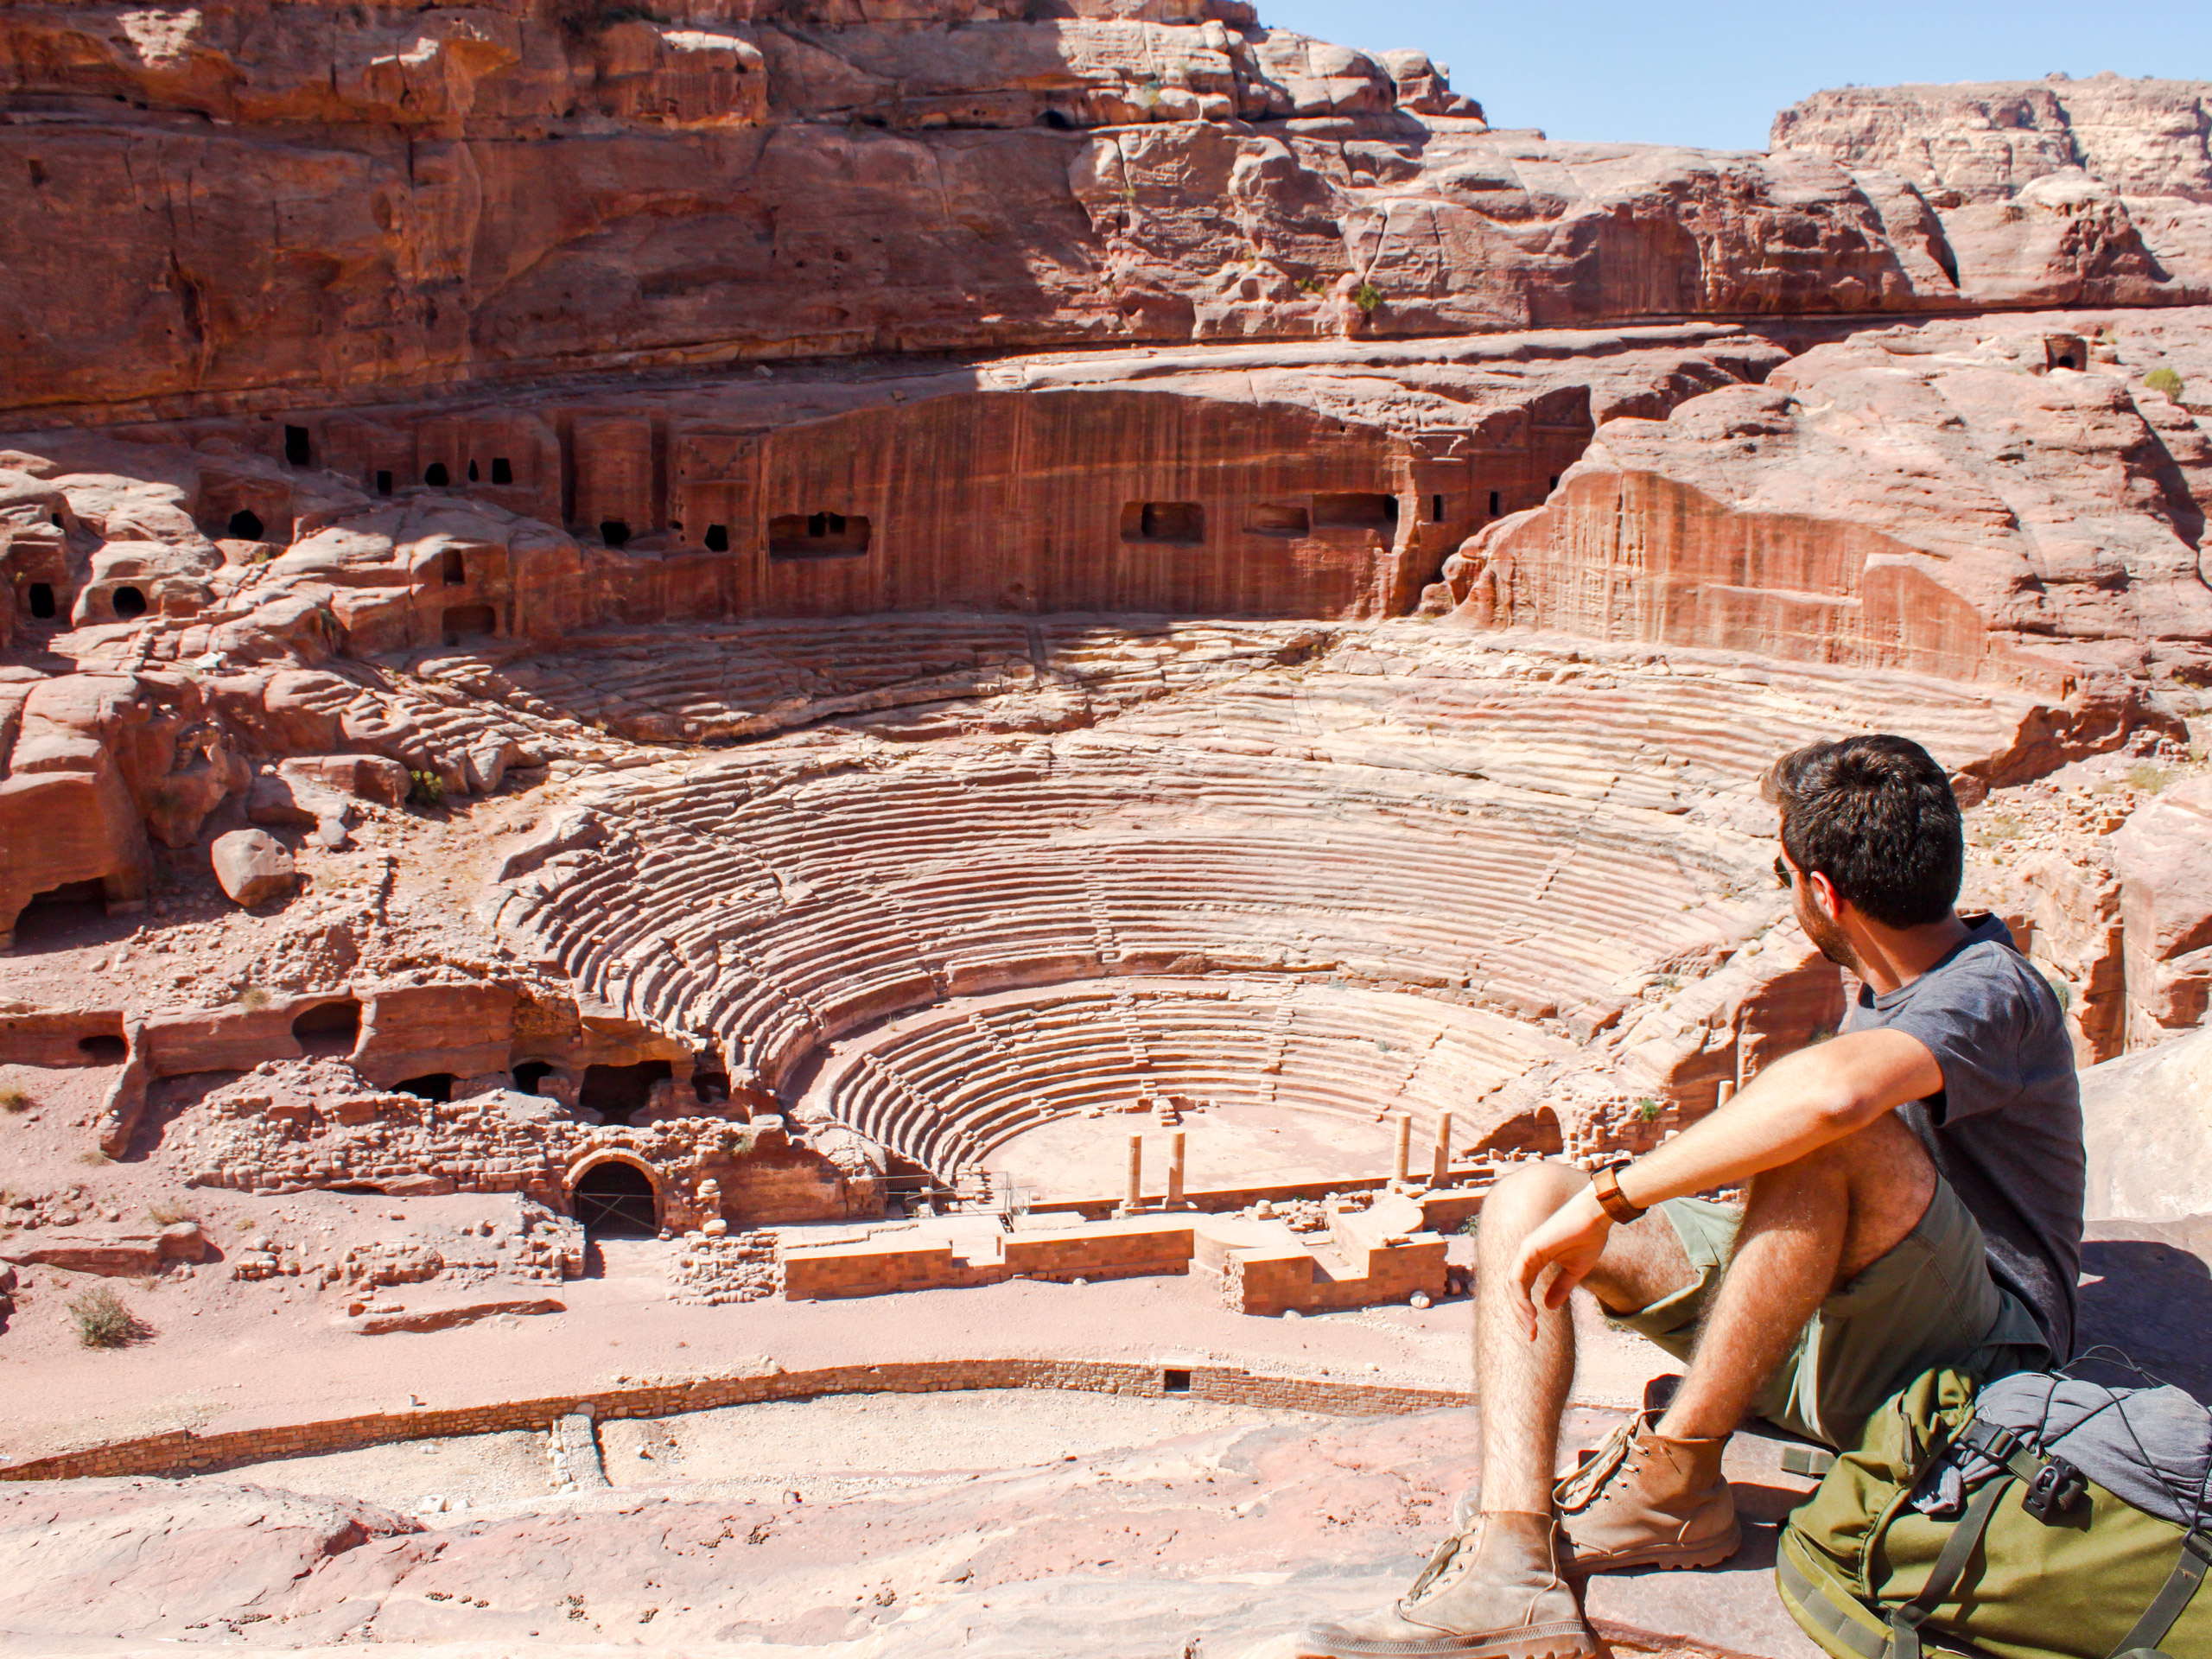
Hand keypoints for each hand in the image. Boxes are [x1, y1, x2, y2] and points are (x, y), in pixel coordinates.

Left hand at [1510, 1187, 1611, 1340]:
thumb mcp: (1575, 1270)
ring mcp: (1526, 1250)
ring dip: (1520, 1310)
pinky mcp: (1529, 1248)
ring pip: (1512, 1285)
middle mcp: (1527, 1255)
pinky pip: (1518, 1277)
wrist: (1597, 1216)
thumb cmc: (1589, 1237)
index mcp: (1535, 1259)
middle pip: (1514, 1290)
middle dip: (1521, 1315)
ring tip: (1531, 1328)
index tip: (1534, 1332)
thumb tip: (1548, 1307)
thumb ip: (1561, 1287)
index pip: (1523, 1289)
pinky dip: (1521, 1297)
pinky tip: (1531, 1313)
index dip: (1526, 1311)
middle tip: (1531, 1336)